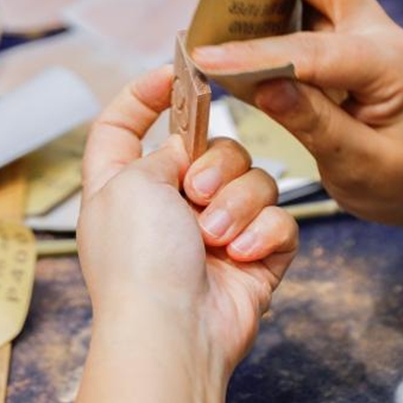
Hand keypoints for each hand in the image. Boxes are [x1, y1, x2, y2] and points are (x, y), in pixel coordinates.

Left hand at [70, 67, 298, 402]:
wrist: (172, 331)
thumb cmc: (136, 262)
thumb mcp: (128, 183)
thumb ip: (163, 148)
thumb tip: (190, 145)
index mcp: (123, 184)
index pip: (123, 125)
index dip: (144, 93)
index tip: (176, 71)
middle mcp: (169, 204)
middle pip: (213, 146)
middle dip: (216, 163)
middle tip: (197, 193)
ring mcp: (214, 231)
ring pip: (254, 180)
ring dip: (237, 205)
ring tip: (216, 237)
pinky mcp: (254, 256)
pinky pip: (278, 221)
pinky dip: (263, 234)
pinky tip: (242, 255)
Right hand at [191, 0, 402, 239]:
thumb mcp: (364, 168)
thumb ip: (314, 124)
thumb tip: (264, 86)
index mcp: (390, 64)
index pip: (313, 46)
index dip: (256, 52)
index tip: (209, 59)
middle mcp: (370, 27)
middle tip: (221, 23)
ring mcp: (350, 21)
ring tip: (221, 36)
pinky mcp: (328, 28)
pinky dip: (252, 9)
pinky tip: (235, 48)